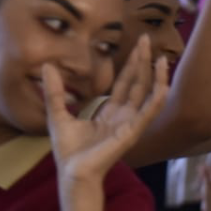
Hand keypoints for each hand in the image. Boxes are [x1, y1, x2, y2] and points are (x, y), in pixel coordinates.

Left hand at [49, 36, 168, 185]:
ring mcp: (131, 123)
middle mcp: (125, 115)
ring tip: (159, 55)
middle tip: (146, 38)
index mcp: (111, 112)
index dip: (131, 63)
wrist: (72, 172)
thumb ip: (55, 91)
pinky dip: (158, 96)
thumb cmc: (69, 151)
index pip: (125, 82)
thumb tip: (47, 66)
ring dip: (155, 75)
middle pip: (138, 82)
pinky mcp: (133, 131)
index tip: (136, 44)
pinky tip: (163, 81)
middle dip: (142, 60)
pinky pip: (149, 111)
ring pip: (148, 93)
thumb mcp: (57, 113)